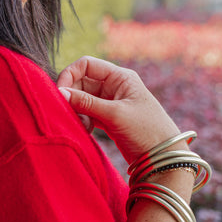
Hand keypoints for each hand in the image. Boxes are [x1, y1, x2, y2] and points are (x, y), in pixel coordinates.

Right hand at [57, 56, 181, 163]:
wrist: (162, 157)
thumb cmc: (146, 130)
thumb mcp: (115, 114)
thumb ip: (86, 103)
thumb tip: (60, 92)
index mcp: (120, 77)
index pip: (86, 64)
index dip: (70, 74)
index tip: (60, 92)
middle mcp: (114, 86)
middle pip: (81, 82)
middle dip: (72, 96)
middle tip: (69, 112)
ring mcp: (110, 102)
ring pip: (82, 99)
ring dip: (77, 110)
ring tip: (83, 125)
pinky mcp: (107, 118)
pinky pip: (87, 113)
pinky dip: (83, 120)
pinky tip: (87, 130)